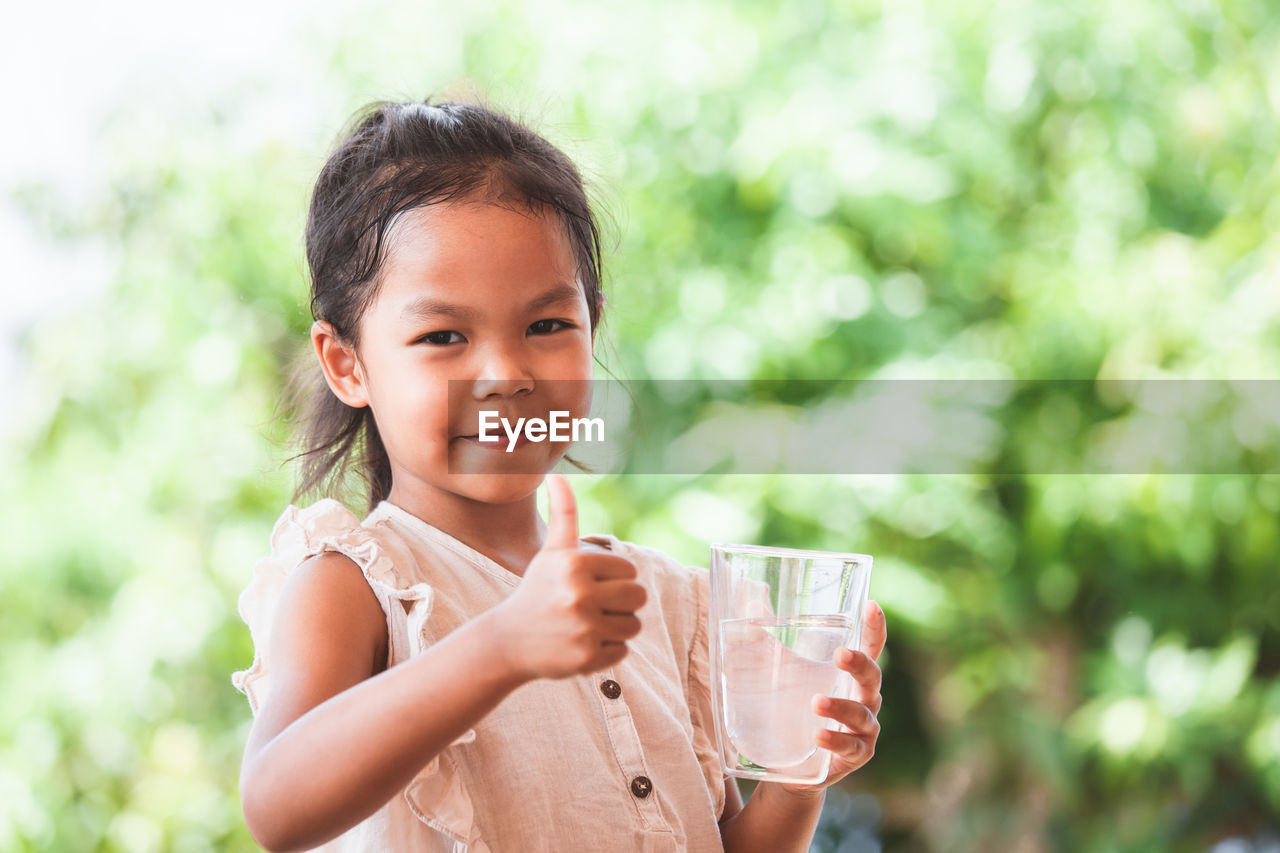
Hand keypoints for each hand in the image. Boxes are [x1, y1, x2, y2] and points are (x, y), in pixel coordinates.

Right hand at [488, 474, 646, 681]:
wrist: (507, 641)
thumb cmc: (537, 591)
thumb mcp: (550, 552)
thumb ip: (564, 513)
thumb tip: (556, 474)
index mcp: (574, 563)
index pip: (629, 571)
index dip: (614, 579)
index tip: (589, 585)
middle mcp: (578, 594)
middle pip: (638, 597)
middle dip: (620, 603)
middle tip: (592, 607)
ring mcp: (583, 628)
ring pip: (633, 626)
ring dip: (615, 628)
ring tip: (586, 625)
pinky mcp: (586, 658)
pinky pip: (623, 652)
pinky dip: (606, 651)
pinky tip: (580, 645)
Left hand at [776, 600, 886, 797]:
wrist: (788, 766)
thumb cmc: (793, 710)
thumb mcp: (780, 673)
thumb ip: (767, 639)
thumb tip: (752, 600)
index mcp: (850, 675)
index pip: (869, 647)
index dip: (874, 627)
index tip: (871, 605)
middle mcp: (864, 699)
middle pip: (872, 677)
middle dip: (860, 664)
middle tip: (840, 655)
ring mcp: (863, 729)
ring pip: (861, 714)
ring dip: (840, 707)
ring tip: (815, 703)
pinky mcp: (855, 756)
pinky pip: (850, 747)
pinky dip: (835, 740)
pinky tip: (817, 735)